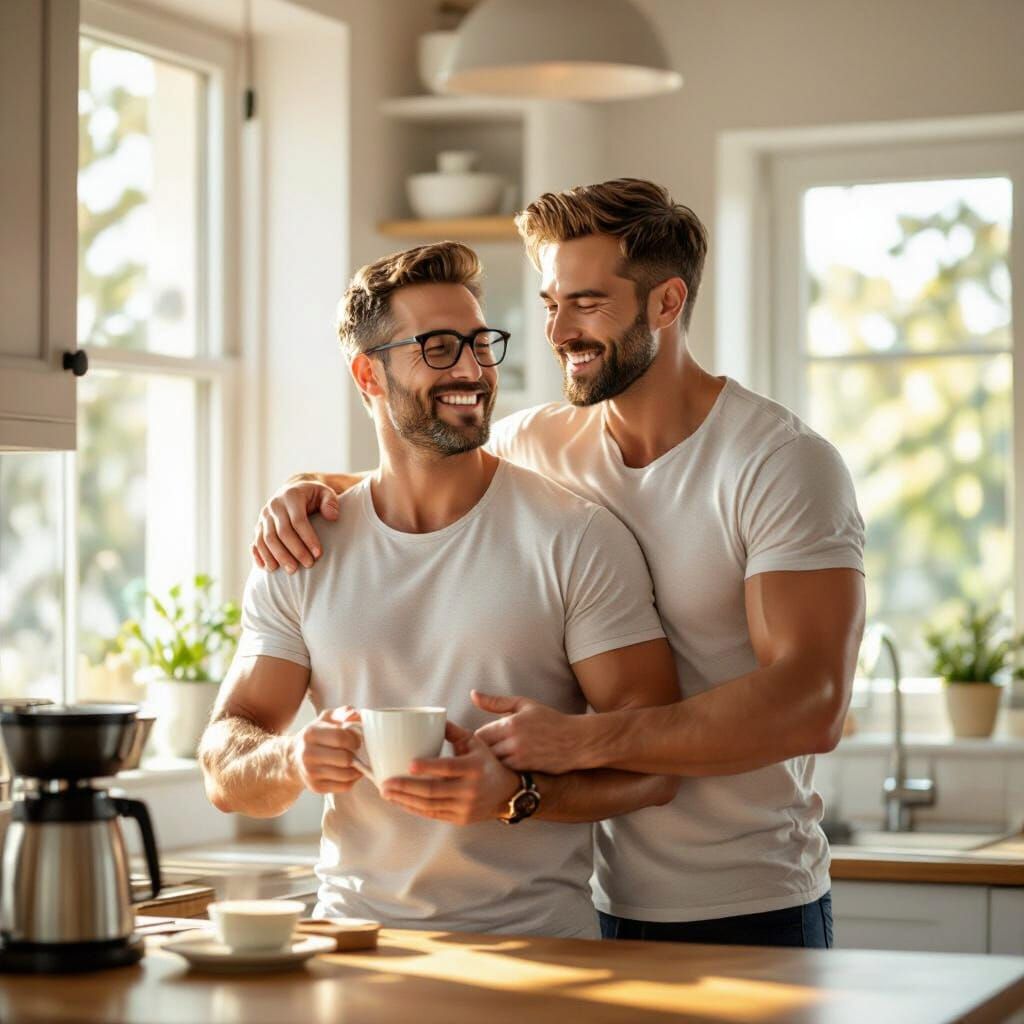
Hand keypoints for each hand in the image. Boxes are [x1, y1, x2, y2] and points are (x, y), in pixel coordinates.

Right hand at [252, 477, 338, 572]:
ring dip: (278, 557)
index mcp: (291, 496)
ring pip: (267, 540)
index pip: (298, 520)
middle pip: (281, 532)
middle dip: (295, 551)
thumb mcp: (325, 493)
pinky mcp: (258, 527)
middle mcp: (274, 506)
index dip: (308, 538)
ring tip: (291, 571)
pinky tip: (269, 568)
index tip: (318, 554)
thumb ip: (331, 503)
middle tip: (308, 565)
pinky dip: (261, 556)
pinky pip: (256, 543)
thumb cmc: (313, 496)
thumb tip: (333, 517)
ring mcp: (264, 517)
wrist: (292, 491)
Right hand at [289, 707, 363, 794]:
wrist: (294, 759)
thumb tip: (354, 714)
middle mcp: (308, 754)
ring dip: (356, 769)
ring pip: (346, 775)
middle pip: (345, 758)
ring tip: (355, 762)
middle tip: (356, 751)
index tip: (357, 739)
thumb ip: (342, 713)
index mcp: (311, 734)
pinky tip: (349, 771)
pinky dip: (352, 780)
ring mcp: (311, 773)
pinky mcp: (316, 787)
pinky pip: (343, 787)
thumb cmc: (316, 737)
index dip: (355, 739)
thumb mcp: (326, 719)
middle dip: (356, 755)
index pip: (341, 738)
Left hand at [380, 722, 519, 824]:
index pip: (448, 767)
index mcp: (473, 767)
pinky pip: (433, 814)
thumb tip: (435, 719)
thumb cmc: (486, 763)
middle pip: (433, 790)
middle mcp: (470, 789)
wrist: (507, 793)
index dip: (428, 767)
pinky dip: (414, 809)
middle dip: (406, 787)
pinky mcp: (460, 819)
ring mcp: (465, 807)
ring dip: (405, 800)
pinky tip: (401, 802)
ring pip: (429, 805)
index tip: (409, 764)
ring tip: (387, 793)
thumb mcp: (476, 743)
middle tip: (385, 783)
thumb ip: (455, 731)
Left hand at [472, 690, 585, 773]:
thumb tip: (473, 695)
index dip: (476, 739)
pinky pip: (505, 773)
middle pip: (483, 752)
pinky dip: (503, 770)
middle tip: (481, 752)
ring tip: (492, 760)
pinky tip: (506, 766)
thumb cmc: (550, 720)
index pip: (479, 735)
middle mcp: (513, 742)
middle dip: (480, 752)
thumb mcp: (525, 705)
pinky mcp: (527, 771)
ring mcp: (520, 759)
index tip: (479, 739)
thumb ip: (496, 702)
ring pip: (493, 764)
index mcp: (510, 723)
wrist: (576, 741)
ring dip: (491, 763)